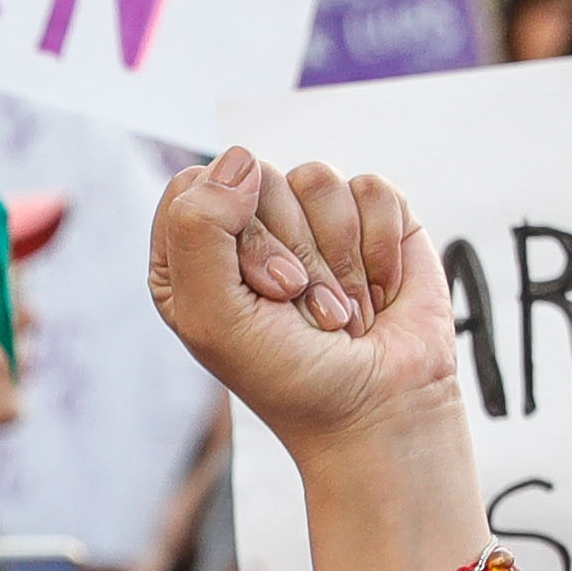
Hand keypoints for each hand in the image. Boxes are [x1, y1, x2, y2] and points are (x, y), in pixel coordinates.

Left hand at [147, 149, 455, 470]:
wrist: (379, 410)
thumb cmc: (288, 377)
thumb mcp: (213, 318)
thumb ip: (199, 231)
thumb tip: (241, 160)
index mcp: (192, 255)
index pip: (196, 186)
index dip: (234, 230)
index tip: (262, 290)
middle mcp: (249, 230)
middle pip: (258, 177)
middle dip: (291, 251)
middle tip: (301, 307)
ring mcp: (312, 221)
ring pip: (316, 178)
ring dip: (335, 257)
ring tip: (339, 310)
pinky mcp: (372, 220)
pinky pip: (371, 189)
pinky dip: (379, 246)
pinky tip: (377, 290)